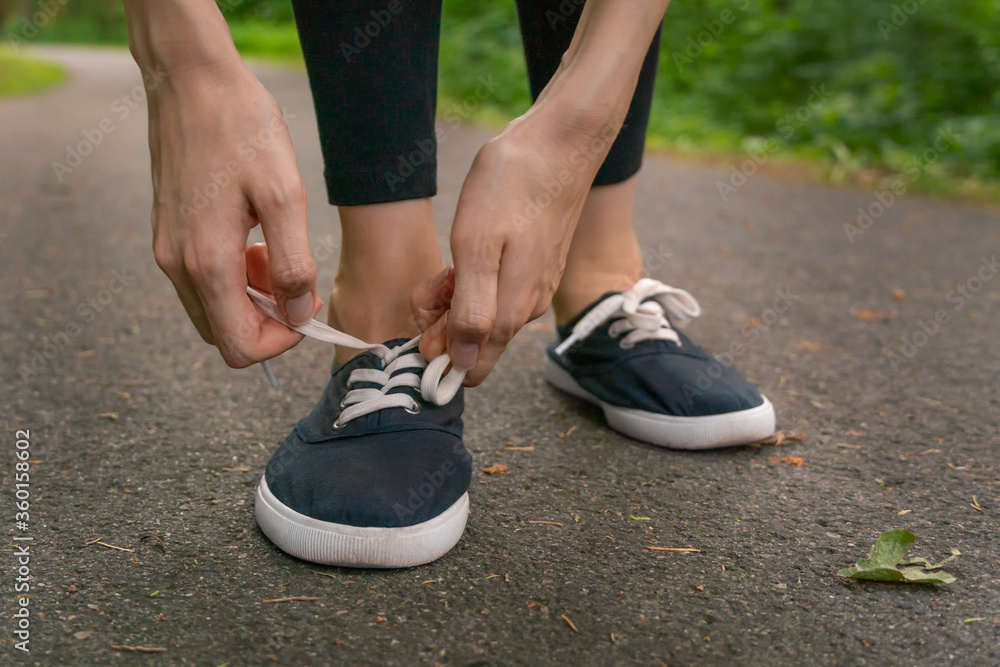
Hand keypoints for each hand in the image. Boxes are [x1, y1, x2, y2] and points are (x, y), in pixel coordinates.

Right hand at [146, 64, 320, 366]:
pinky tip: (253, 237)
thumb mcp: (285, 196)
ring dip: (252, 297)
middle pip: (225, 335)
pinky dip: (234, 276)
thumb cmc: (243, 130)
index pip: (240, 348)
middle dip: (268, 320)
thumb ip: (293, 264)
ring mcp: (167, 251)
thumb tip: (300, 313)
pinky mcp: (167, 234)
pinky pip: (202, 281)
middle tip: (293, 276)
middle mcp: (178, 266)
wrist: (192, 81)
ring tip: (274, 249)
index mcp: (207, 263)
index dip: (282, 340)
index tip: (307, 306)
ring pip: (214, 310)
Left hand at [413, 114, 610, 384]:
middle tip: (433, 280)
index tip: (425, 314)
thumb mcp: (476, 246)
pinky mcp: (537, 268)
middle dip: (443, 321)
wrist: (560, 142)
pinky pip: (497, 292)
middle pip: (475, 343)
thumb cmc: (512, 186)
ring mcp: (535, 287)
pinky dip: (473, 279)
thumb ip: (471, 311)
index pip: (472, 367)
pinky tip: (468, 249)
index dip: (439, 351)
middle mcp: (527, 308)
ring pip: (484, 315)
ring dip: (456, 297)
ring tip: (449, 260)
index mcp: (510, 311)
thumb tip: (464, 363)